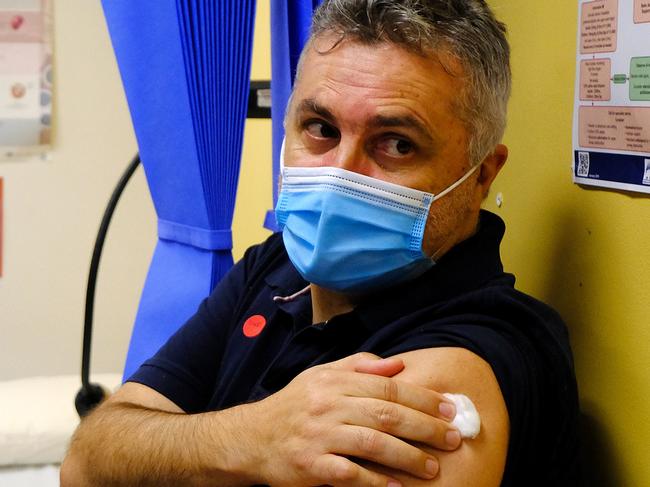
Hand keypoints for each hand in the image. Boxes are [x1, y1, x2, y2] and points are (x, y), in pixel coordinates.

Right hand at [250, 352, 460, 485]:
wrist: (250, 437)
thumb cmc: (294, 405)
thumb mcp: (321, 376)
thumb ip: (359, 367)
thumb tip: (398, 365)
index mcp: (333, 381)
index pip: (387, 386)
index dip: (423, 398)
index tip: (449, 408)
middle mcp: (327, 405)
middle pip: (386, 413)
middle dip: (425, 427)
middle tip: (453, 439)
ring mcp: (318, 436)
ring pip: (372, 444)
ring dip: (408, 456)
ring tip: (432, 467)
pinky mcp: (310, 465)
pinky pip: (349, 474)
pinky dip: (374, 481)